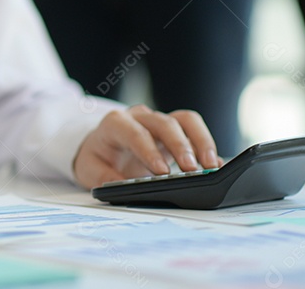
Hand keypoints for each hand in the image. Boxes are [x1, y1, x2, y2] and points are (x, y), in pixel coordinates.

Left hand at [73, 104, 220, 187]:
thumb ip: (103, 178)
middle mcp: (139, 117)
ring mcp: (159, 121)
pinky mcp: (174, 130)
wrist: (101, 146)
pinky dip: (206, 146)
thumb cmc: (97, 157)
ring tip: (211, 166)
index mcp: (115, 124)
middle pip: (165, 123)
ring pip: (185, 120)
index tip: (162, 172)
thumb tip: (120, 187)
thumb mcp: (89, 170)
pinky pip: (194, 130)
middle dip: (180, 146)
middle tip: (192, 170)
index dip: (149, 151)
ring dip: (201, 141)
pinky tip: (215, 164)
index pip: (135, 133)